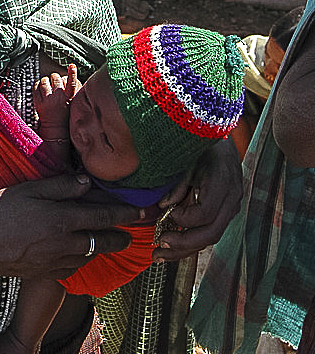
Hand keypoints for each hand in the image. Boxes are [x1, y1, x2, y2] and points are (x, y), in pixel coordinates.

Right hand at [0, 174, 142, 281]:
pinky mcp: (44, 273)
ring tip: (110, 241)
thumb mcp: (30, 188)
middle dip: (121, 237)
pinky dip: (80, 260)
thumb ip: (61, 186)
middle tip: (134, 234)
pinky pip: (71, 268)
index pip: (102, 215)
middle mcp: (63, 243)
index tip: (142, 212)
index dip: (125, 214)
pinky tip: (78, 253)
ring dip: (101, 247)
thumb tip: (88, 183)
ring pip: (88, 255)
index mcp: (62, 218)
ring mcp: (54, 261)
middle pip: (102, 241)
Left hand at [34, 65, 80, 137]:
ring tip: (47, 86)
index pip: (72, 83)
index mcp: (68, 98)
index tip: (72, 66)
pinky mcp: (38, 102)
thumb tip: (64, 77)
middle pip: (55, 78)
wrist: (55, 128)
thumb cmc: (63, 113)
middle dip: (54, 77)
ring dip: (45, 80)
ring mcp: (47, 100)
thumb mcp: (71, 102)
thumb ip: (69, 90)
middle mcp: (58, 98)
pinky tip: (40, 89)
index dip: (72, 73)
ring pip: (44, 80)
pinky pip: (35, 87)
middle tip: (54, 81)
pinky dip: (37, 85)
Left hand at [152, 138, 242, 262]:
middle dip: (183, 244)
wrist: (221, 136)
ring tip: (159, 254)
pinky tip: (171, 247)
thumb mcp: (187, 156)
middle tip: (158, 245)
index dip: (184, 218)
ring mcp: (232, 206)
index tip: (165, 213)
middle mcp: (232, 197)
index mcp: (223, 179)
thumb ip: (178, 183)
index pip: (206, 213)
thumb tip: (163, 207)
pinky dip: (190, 241)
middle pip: (211, 233)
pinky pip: (210, 231)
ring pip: (211, 238)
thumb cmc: (200, 143)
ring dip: (184, 249)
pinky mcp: (226, 211)